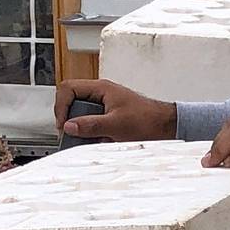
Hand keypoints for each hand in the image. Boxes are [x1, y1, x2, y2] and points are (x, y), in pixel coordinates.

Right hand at [54, 78, 177, 141]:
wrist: (167, 127)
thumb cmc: (149, 120)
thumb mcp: (115, 125)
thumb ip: (91, 125)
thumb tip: (69, 126)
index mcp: (101, 88)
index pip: (67, 88)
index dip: (61, 106)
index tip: (64, 124)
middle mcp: (101, 94)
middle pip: (72, 101)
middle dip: (70, 119)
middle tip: (72, 133)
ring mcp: (105, 105)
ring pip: (82, 114)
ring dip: (83, 128)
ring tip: (90, 138)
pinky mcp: (110, 116)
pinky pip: (93, 123)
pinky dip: (93, 133)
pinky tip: (102, 140)